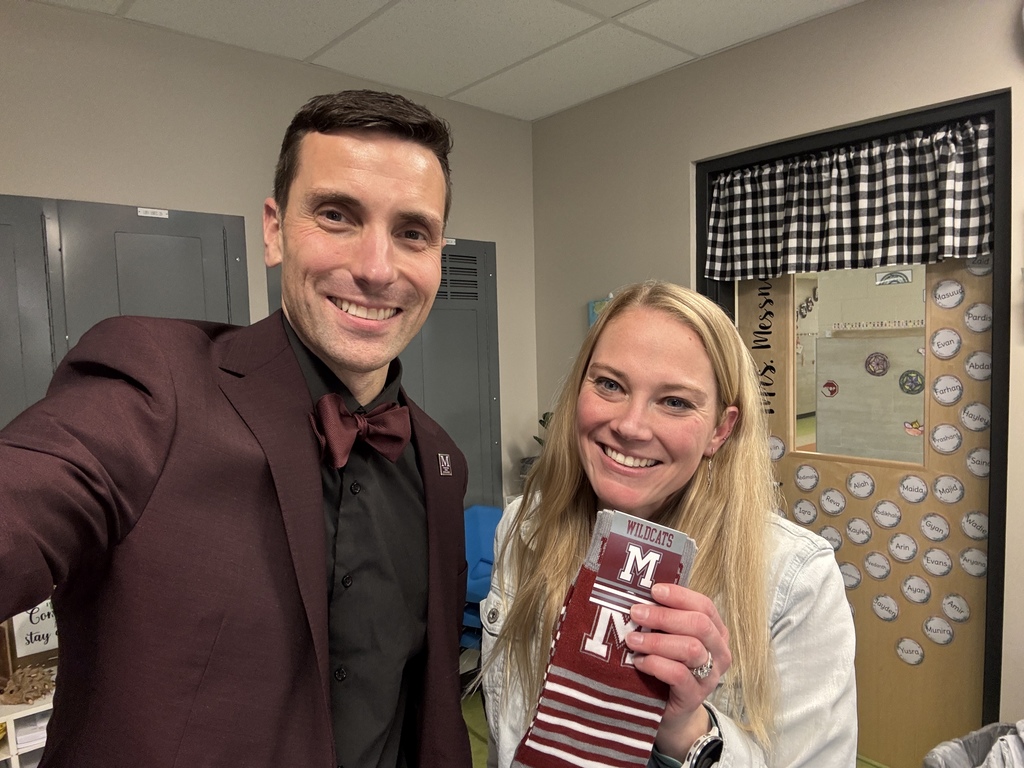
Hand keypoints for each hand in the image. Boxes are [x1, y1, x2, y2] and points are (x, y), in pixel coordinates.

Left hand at [625, 582, 731, 760]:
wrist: (668, 710)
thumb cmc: (667, 665)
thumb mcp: (669, 638)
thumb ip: (663, 619)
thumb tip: (638, 594)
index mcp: (716, 632)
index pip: (705, 606)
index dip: (680, 595)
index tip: (653, 590)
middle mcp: (719, 652)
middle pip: (699, 624)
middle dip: (664, 616)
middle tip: (636, 613)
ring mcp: (710, 676)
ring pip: (690, 648)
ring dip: (657, 641)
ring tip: (632, 639)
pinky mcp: (695, 696)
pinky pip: (678, 675)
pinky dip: (656, 664)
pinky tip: (639, 662)